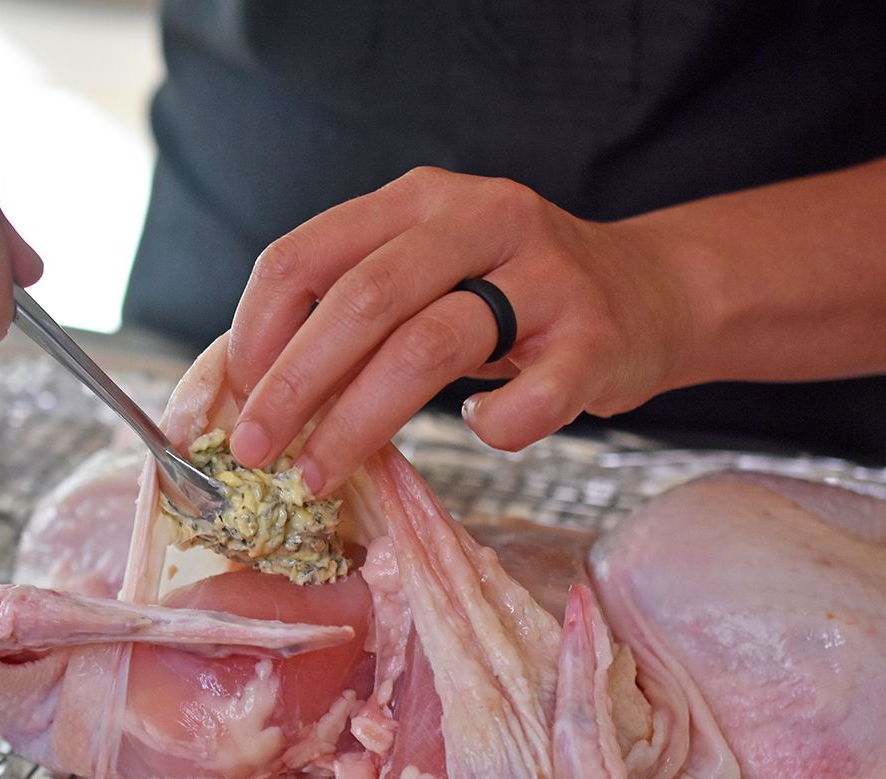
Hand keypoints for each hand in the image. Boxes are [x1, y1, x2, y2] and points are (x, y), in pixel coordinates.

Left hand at [224, 167, 696, 493]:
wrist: (649, 291)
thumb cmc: (514, 292)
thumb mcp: (430, 265)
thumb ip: (354, 303)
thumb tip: (255, 387)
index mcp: (420, 199)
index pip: (307, 252)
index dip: (257, 327)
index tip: (236, 390)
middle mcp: (482, 219)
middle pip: (362, 300)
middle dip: (294, 385)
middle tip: (254, 449)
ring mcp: (546, 277)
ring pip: (429, 346)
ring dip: (358, 422)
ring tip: (318, 473)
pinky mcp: (595, 340)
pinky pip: (527, 400)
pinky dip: (491, 426)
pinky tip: (482, 425)